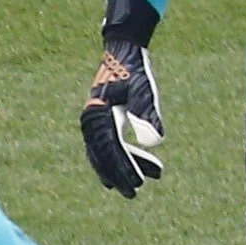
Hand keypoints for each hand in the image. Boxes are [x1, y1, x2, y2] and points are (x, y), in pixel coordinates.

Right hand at [81, 0, 165, 196]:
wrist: (122, 51)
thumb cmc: (135, 70)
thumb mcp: (144, 90)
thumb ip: (147, 114)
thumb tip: (155, 141)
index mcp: (97, 114)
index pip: (110, 150)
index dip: (123, 169)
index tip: (137, 185)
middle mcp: (91, 120)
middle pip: (102, 156)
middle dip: (119, 175)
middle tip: (135, 193)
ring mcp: (93, 121)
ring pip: (104, 152)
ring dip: (122, 166)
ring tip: (142, 182)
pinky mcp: (101, 119)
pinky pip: (107, 144)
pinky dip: (121, 155)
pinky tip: (136, 163)